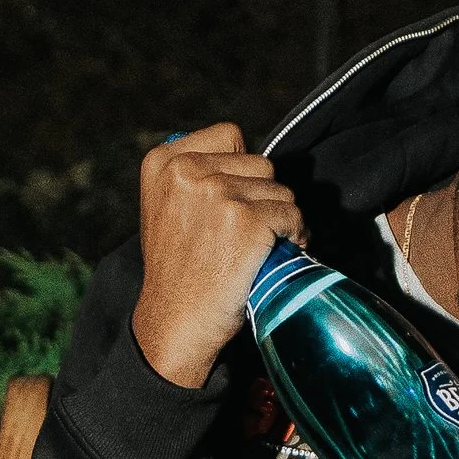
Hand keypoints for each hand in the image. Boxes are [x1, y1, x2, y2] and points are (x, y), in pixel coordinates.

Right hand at [131, 122, 303, 387]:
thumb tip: (240, 157)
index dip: (241, 170)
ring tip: (260, 249)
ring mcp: (217, 193)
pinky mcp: (246, 219)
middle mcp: (187, 170)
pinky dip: (295, 236)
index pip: (230, 135)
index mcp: (163, 161)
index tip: (233, 202)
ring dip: (281, 219)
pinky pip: (293, 215)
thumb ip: (192, 177)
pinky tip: (274, 256)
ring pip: (281, 190)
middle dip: (264, 197)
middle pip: (261, 163)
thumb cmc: (177, 272)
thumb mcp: (165, 210)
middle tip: (250, 234)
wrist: (175, 322)